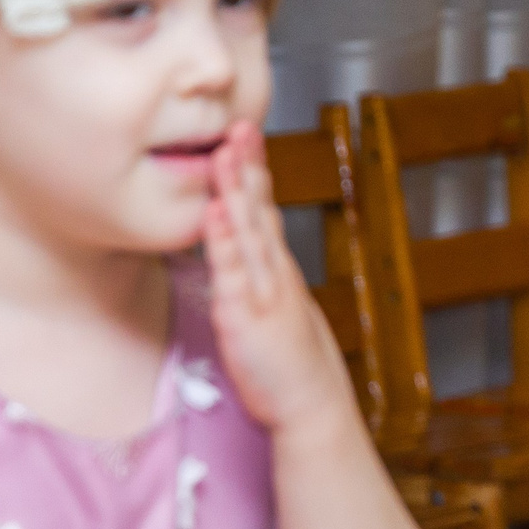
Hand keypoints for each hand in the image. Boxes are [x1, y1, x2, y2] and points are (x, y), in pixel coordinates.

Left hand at [200, 121, 360, 435]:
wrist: (313, 406)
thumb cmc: (292, 364)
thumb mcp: (277, 311)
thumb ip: (260, 280)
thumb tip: (242, 252)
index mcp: (278, 269)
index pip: (265, 209)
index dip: (255, 170)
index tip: (246, 133)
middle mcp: (273, 272)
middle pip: (260, 209)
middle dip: (248, 164)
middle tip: (240, 122)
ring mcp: (262, 291)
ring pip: (249, 231)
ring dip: (236, 189)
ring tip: (224, 152)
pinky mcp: (247, 316)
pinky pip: (234, 273)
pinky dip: (225, 240)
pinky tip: (215, 213)